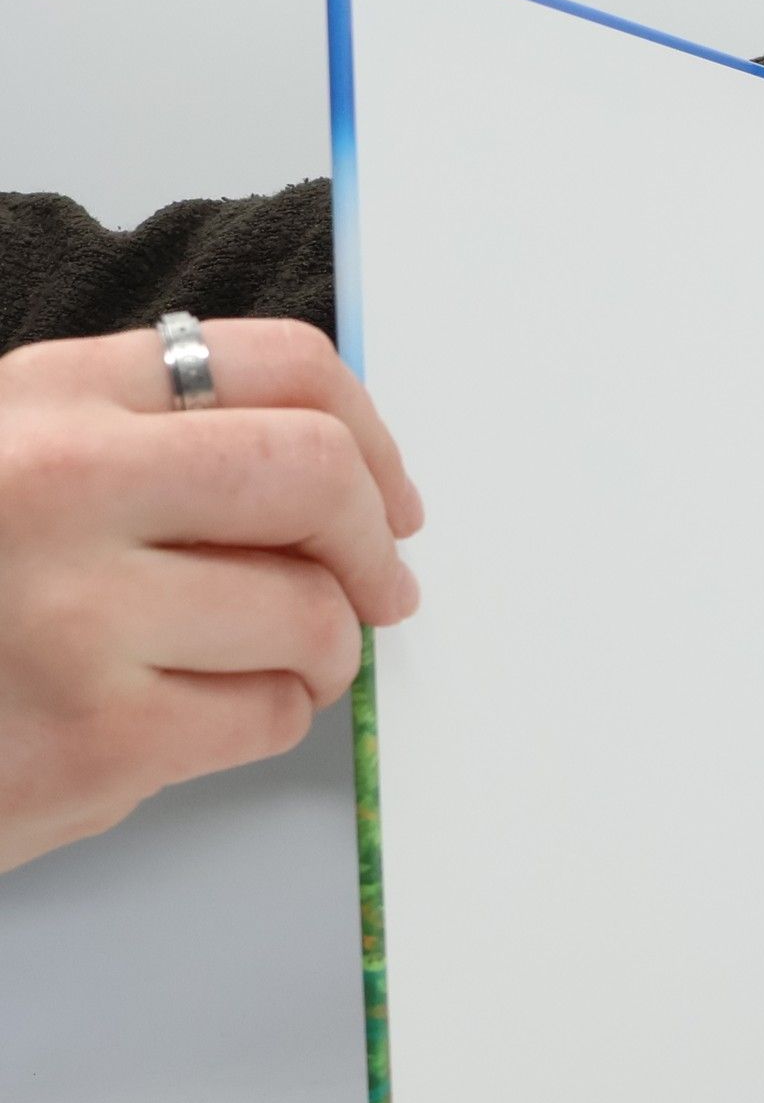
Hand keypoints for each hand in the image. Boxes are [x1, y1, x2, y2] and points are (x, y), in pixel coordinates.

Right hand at [0, 319, 422, 872]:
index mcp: (48, 398)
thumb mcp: (19, 469)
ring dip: (319, 653)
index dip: (370, 437)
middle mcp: (58, 483)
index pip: (280, 364)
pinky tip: (188, 718)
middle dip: (372, 545)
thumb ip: (154, 448)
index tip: (388, 498)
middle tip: (378, 590)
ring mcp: (77, 613)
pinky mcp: (101, 738)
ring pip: (311, 612)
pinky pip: (272, 715)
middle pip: (317, 474)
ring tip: (257, 666)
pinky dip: (264, 720)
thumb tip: (345, 475)